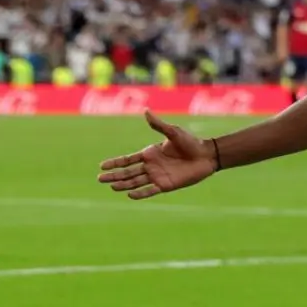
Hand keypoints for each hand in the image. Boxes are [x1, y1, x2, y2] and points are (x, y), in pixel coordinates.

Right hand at [97, 110, 216, 199]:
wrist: (207, 156)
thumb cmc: (191, 142)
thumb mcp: (173, 132)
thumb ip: (158, 125)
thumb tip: (146, 111)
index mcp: (150, 153)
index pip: (127, 159)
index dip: (115, 163)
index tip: (101, 166)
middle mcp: (151, 166)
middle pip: (128, 172)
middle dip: (114, 176)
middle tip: (100, 179)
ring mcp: (157, 176)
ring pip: (136, 182)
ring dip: (124, 185)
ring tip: (112, 187)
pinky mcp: (166, 185)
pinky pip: (150, 190)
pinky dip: (140, 193)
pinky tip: (130, 195)